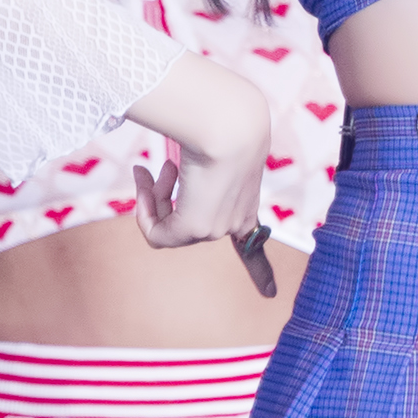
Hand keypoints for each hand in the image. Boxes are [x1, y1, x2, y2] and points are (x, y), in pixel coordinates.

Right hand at [129, 56, 274, 293]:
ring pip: (167, 224)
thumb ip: (194, 161)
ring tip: (162, 165)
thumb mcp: (211, 142)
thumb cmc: (221, 122)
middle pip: (184, 222)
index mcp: (246, 202)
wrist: (229, 122)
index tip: (272, 296)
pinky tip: (147, 175)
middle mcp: (235, 221)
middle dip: (162, 196)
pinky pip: (156, 233)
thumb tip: (173, 158)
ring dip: (155, 194)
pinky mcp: (196, 227)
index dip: (260, 270)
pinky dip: (144, 208)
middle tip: (159, 165)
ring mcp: (217, 227)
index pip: (255, 244)